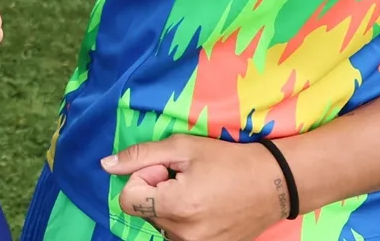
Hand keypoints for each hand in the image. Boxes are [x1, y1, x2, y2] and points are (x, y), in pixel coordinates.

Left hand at [105, 135, 289, 240]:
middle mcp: (183, 234)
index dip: (143, 179)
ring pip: (161, 224)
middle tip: (186, 177)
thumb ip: (140, 156)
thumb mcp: (183, 147)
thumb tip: (105, 165)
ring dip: (170, 207)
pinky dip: (184, 220)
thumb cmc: (228, 160)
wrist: (274, 184)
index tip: (166, 170)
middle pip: (145, 212)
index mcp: (175, 207)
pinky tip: (206, 206)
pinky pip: (179, 234)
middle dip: (157, 191)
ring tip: (199, 191)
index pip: (128, 199)